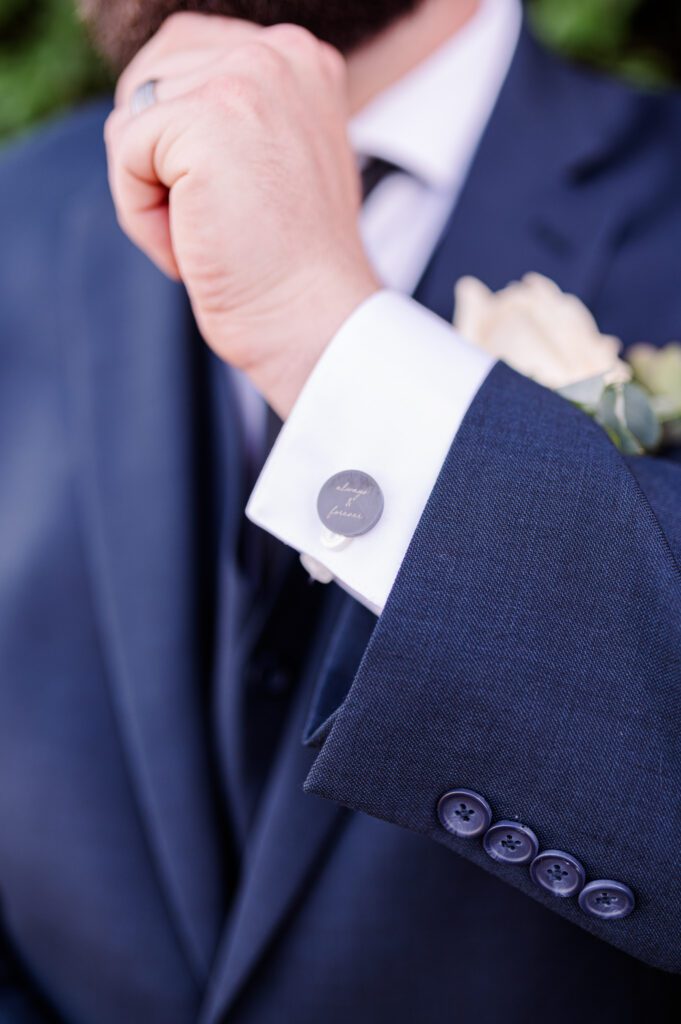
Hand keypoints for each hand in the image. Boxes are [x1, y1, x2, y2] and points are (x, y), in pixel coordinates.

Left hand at [105, 13, 379, 416]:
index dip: (176, 142)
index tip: (233, 203)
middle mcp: (279, 51)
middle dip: (158, 167)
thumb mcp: (272, 166)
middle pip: (146, 86)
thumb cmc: (288, 267)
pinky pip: (124, 155)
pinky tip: (192, 250)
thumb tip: (143, 105)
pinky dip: (142, 218)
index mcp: (298, 57)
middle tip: (215, 226)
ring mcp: (247, 78)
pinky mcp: (209, 117)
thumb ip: (226, 118)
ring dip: (149, 195)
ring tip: (209, 237)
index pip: (182, 58)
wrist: (314, 323)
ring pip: (131, 122)